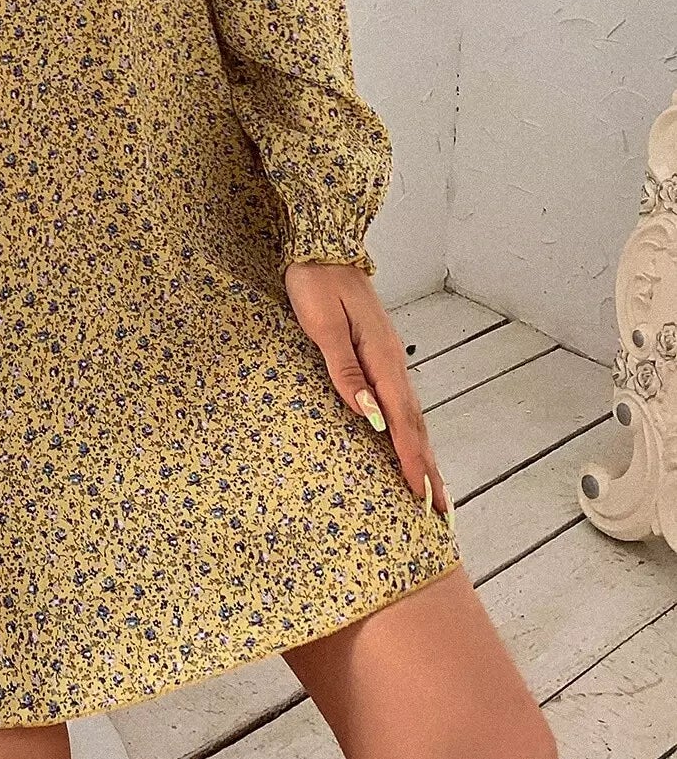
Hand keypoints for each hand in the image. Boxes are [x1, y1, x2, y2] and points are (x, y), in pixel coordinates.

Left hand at [284, 261, 451, 518]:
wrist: (320, 248)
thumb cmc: (316, 283)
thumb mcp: (323, 326)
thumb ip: (346, 370)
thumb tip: (369, 415)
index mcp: (381, 357)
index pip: (401, 421)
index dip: (412, 461)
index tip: (422, 497)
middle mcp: (392, 360)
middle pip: (415, 424)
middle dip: (428, 468)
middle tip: (442, 511)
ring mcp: (388, 356)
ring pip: (411, 414)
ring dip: (424, 452)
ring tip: (434, 488)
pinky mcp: (379, 353)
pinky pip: (401, 401)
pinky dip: (411, 429)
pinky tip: (410, 441)